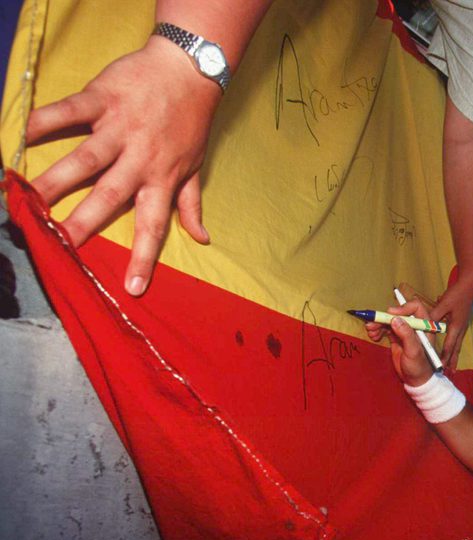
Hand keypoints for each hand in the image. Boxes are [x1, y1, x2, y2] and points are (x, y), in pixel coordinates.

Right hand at [26, 36, 219, 295]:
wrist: (189, 69)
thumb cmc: (191, 122)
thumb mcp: (196, 167)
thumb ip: (191, 204)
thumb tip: (202, 239)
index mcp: (162, 180)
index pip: (154, 226)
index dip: (144, 258)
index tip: (132, 288)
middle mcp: (140, 158)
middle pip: (111, 195)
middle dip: (86, 221)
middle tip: (60, 243)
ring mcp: (120, 128)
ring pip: (87, 157)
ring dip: (58, 177)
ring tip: (30, 198)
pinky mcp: (103, 98)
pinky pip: (71, 110)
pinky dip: (48, 120)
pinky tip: (23, 134)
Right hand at [364, 299, 438, 386]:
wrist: (415, 380)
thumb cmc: (419, 367)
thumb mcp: (414, 351)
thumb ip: (406, 335)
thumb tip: (395, 319)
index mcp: (425, 325)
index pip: (415, 307)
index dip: (402, 308)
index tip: (390, 314)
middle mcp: (415, 325)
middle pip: (398, 313)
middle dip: (384, 317)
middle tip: (372, 323)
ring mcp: (405, 331)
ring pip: (390, 320)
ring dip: (378, 323)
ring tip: (370, 331)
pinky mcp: (397, 337)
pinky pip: (386, 328)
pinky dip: (378, 330)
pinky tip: (373, 336)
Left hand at [430, 276, 472, 372]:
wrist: (471, 283)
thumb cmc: (458, 293)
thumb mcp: (443, 304)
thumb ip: (433, 315)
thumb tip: (422, 324)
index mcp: (456, 326)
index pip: (449, 346)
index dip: (445, 357)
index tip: (442, 368)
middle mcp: (460, 328)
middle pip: (455, 348)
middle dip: (452, 360)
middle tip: (450, 372)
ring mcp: (462, 325)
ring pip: (457, 343)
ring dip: (454, 354)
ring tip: (452, 364)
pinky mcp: (461, 320)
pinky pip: (456, 336)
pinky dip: (454, 344)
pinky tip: (452, 346)